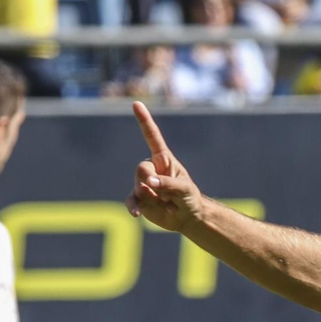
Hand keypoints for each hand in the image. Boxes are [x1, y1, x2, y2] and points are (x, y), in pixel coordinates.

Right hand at [126, 102, 202, 232]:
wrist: (187, 217)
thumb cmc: (189, 198)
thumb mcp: (185, 190)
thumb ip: (168, 184)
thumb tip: (149, 183)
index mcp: (163, 159)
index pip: (152, 137)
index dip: (144, 121)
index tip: (136, 104)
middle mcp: (151, 169)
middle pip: (141, 169)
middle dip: (153, 182)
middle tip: (168, 194)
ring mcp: (143, 184)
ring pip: (138, 186)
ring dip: (152, 197)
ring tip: (166, 203)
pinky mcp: (139, 199)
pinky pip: (131, 201)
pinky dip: (133, 207)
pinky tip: (136, 214)